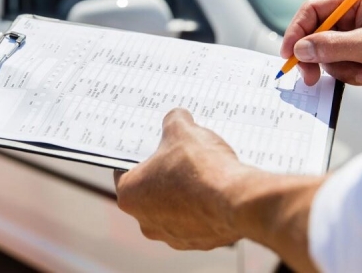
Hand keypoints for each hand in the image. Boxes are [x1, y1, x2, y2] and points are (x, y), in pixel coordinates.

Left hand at [114, 109, 323, 271]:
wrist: (236, 200)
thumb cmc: (199, 167)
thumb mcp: (182, 130)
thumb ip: (174, 121)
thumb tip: (177, 118)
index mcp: (129, 195)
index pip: (125, 171)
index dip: (141, 156)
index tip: (154, 147)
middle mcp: (145, 222)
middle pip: (151, 191)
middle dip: (165, 175)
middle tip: (181, 157)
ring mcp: (173, 236)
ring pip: (175, 209)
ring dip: (186, 193)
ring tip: (204, 173)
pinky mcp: (199, 243)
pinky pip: (198, 221)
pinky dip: (205, 208)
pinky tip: (217, 191)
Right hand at [281, 0, 361, 89]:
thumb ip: (334, 45)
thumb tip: (301, 49)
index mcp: (356, 1)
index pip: (314, 10)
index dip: (297, 30)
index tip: (289, 52)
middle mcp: (352, 17)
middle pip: (315, 34)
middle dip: (315, 57)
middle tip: (309, 76)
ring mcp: (354, 37)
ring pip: (325, 55)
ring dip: (340, 69)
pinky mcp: (358, 56)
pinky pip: (338, 67)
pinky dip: (350, 75)